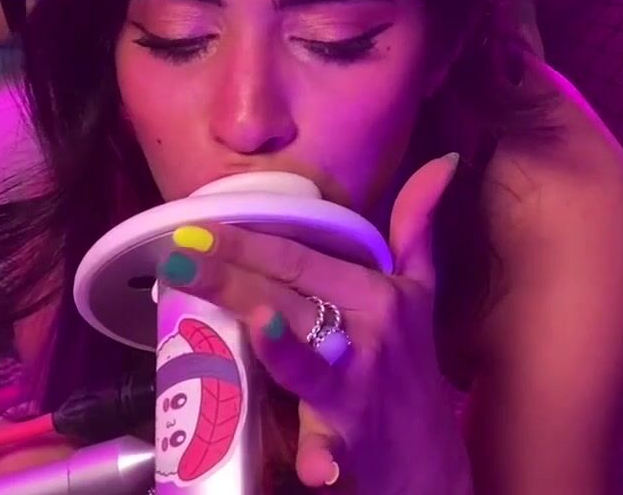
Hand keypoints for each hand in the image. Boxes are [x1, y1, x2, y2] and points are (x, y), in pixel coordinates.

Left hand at [161, 154, 472, 493]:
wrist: (427, 459)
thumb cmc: (412, 368)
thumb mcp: (421, 292)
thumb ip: (417, 226)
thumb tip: (442, 161)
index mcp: (380, 292)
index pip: (304, 257)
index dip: (250, 240)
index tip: (198, 224)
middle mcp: (372, 332)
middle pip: (294, 294)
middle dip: (233, 274)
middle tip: (180, 258)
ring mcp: (360, 386)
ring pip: (305, 357)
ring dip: (276, 341)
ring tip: (245, 315)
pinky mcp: (352, 439)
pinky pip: (331, 445)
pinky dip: (321, 455)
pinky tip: (312, 461)